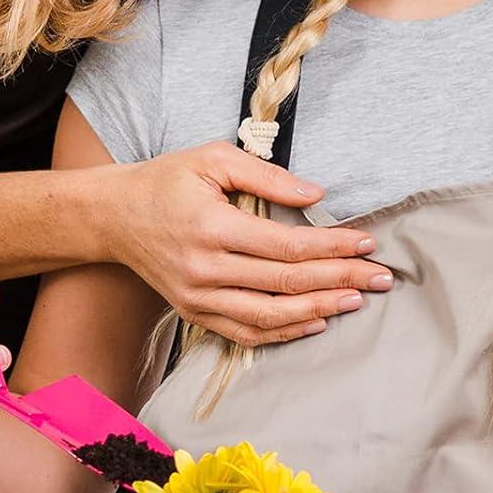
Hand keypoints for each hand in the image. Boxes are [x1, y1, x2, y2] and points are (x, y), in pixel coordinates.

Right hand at [105, 141, 395, 347]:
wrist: (110, 217)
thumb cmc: (165, 181)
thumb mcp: (211, 158)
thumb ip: (267, 176)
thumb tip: (317, 195)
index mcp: (212, 226)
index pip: (287, 245)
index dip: (333, 247)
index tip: (368, 244)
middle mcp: (205, 268)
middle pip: (286, 283)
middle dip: (341, 279)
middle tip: (381, 278)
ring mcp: (198, 297)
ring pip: (270, 315)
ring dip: (320, 310)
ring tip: (357, 300)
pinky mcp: (194, 314)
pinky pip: (246, 333)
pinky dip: (285, 333)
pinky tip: (317, 322)